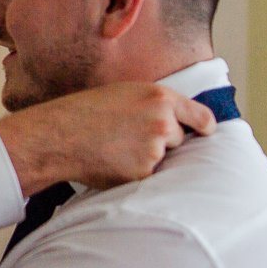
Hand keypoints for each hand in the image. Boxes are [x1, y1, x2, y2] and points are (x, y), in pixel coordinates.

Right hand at [0, 82, 214, 194]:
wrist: (60, 135)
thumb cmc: (86, 111)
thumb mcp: (125, 93)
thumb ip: (155, 103)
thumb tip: (177, 120)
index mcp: (160, 98)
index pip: (200, 116)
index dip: (205, 126)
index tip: (206, 131)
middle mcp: (163, 123)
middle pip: (179, 139)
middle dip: (162, 140)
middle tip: (129, 135)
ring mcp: (154, 150)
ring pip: (161, 158)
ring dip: (146, 156)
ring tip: (116, 147)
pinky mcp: (143, 173)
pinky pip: (147, 174)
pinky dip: (134, 171)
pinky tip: (112, 161)